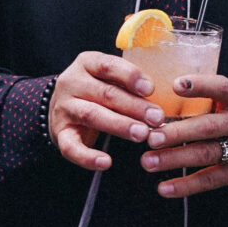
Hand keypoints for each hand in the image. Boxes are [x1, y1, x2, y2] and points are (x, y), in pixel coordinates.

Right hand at [49, 50, 164, 172]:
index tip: (150, 89)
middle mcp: (71, 83)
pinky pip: (71, 147)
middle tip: (157, 118)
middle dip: (134, 106)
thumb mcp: (110, 78)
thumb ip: (130, 83)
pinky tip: (106, 162)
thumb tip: (167, 96)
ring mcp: (63, 108)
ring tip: (141, 134)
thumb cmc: (97, 90)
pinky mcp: (60, 133)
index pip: (108, 66)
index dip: (130, 76)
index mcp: (87, 63)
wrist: (62, 107)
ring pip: (91, 115)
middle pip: (105, 93)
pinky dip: (88, 157)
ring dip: (119, 125)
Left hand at [142, 74, 227, 198]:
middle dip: (177, 132)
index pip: (223, 87)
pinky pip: (211, 179)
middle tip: (151, 136)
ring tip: (149, 161)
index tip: (177, 85)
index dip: (200, 85)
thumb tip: (176, 96)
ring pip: (206, 154)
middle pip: (208, 126)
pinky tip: (166, 188)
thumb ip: (220, 99)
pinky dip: (186, 185)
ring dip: (174, 159)